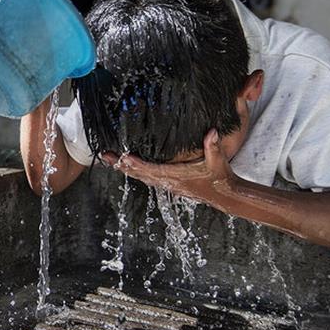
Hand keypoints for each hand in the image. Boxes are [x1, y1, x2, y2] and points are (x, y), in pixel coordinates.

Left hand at [99, 129, 235, 202]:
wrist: (224, 196)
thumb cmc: (220, 178)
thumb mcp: (218, 161)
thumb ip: (213, 147)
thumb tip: (211, 132)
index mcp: (177, 176)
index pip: (152, 170)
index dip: (137, 164)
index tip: (123, 157)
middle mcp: (169, 182)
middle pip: (140, 174)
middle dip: (122, 165)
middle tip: (105, 156)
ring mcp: (169, 185)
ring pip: (142, 177)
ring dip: (126, 169)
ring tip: (111, 160)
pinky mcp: (170, 185)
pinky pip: (149, 178)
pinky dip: (137, 172)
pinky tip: (129, 167)